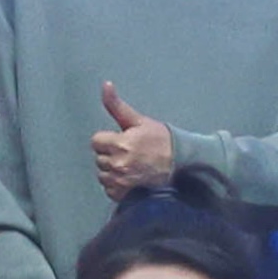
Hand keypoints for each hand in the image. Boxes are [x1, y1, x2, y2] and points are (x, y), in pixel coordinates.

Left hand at [91, 82, 177, 199]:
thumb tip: (105, 85)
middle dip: (110, 154)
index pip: (96, 141)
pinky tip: (129, 178)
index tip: (121, 140)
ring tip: (129, 165)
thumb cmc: (161, 140)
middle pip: (99, 158)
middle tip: (128, 152)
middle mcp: (118, 163)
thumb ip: (117, 105)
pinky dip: (116, 185)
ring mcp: (121, 180)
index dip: (108, 139)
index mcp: (120, 143)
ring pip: (102, 174)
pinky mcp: (125, 193)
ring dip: (112, 170)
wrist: (181, 163)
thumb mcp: (139, 120)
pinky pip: (109, 189)